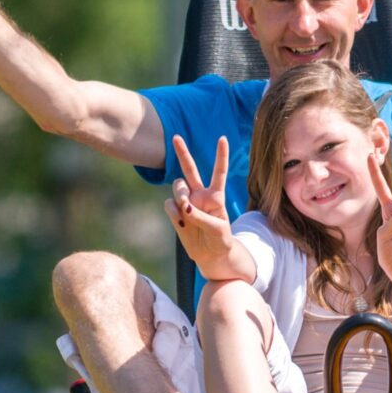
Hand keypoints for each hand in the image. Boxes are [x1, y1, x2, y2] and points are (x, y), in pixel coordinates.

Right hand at [164, 136, 233, 265]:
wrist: (211, 255)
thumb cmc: (220, 240)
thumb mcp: (218, 230)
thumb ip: (202, 217)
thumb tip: (184, 207)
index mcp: (216, 196)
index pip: (219, 173)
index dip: (220, 156)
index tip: (223, 138)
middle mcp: (200, 195)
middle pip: (190, 170)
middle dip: (182, 153)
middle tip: (176, 137)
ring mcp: (186, 202)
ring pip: (177, 186)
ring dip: (180, 194)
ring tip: (187, 210)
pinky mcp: (176, 212)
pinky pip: (169, 205)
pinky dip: (174, 214)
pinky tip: (181, 223)